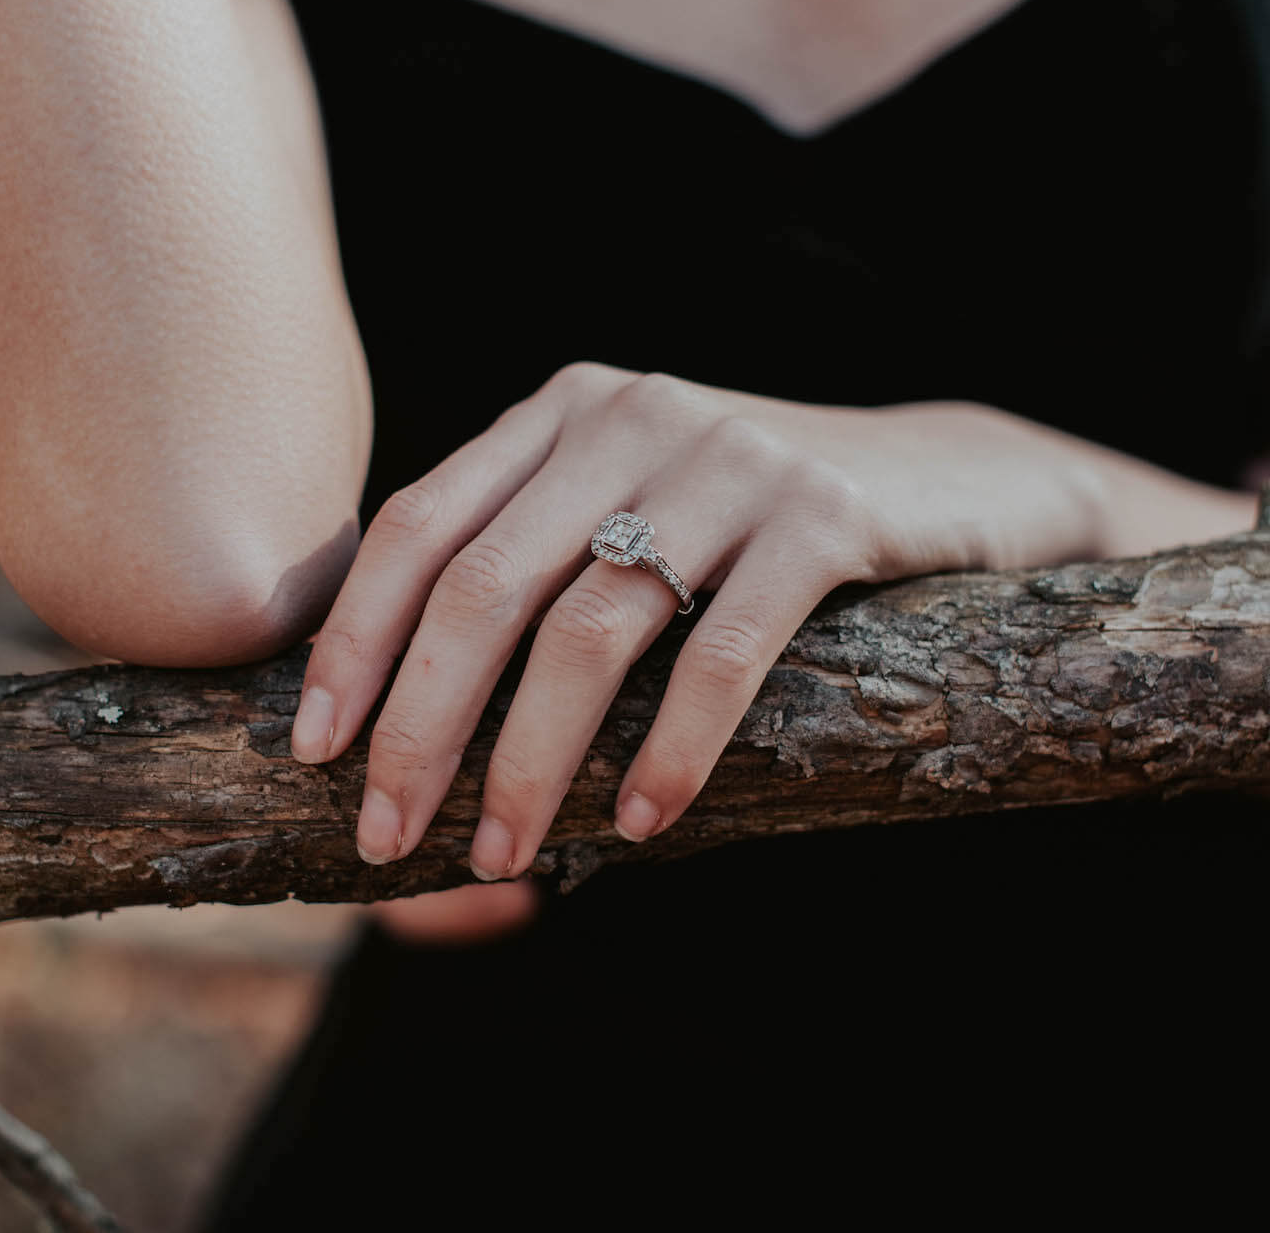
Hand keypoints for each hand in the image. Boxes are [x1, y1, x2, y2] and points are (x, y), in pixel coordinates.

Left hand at [288, 362, 1112, 879]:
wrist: (953, 481)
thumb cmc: (756, 530)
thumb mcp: (633, 511)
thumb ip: (535, 564)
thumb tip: (404, 718)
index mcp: (562, 412)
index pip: (417, 524)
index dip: (353, 641)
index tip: (316, 750)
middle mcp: (629, 415)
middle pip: (483, 586)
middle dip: (421, 725)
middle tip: (391, 835)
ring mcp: (727, 457)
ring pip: (589, 627)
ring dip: (533, 761)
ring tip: (507, 855)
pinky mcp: (822, 512)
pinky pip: (720, 651)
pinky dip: (671, 749)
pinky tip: (643, 823)